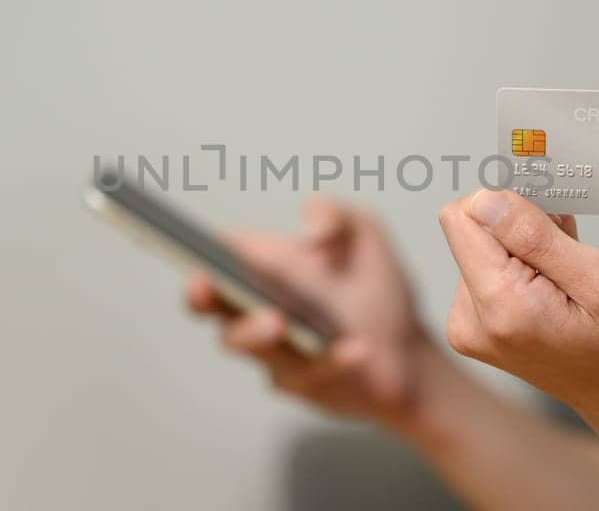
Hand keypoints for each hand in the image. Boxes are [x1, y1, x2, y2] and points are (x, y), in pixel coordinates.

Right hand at [184, 199, 438, 426]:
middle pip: (213, 307)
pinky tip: (358, 349)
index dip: (194, 253)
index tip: (188, 250)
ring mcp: (275, 350)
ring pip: (250, 346)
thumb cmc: (375, 289)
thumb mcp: (364, 235)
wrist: (410, 349)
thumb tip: (308, 232)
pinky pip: (310, 374)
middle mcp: (259, 309)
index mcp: (265, 267)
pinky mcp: (301, 384)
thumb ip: (336, 215)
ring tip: (280, 321)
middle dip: (203, 298)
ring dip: (258, 333)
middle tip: (207, 287)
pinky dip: (334, 361)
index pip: (216, 258)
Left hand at [437, 188, 598, 470]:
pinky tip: (558, 288)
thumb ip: (537, 237)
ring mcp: (472, 327)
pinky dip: (526, 267)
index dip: (511, 206)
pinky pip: (490, 269)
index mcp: (499, 307)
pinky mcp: (480, 326)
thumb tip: (483, 200)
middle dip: (523, 230)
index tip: (553, 226)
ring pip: (483, 246)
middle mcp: (471, 320)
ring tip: (571, 278)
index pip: (463, 217)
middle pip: (472, 230)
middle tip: (572, 257)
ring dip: (528, 249)